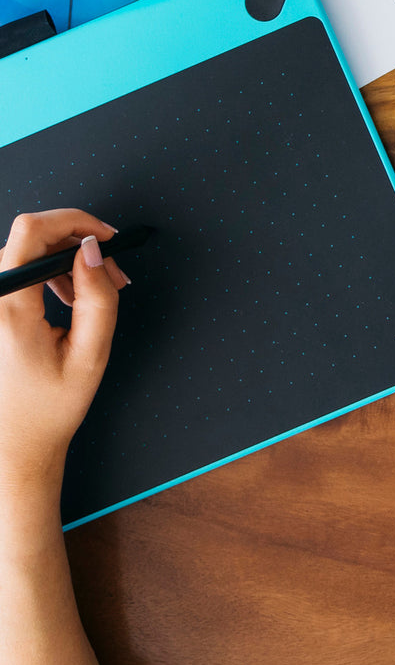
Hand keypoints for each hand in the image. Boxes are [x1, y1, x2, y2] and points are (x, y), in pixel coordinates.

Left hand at [0, 210, 126, 498]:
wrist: (12, 444)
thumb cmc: (50, 407)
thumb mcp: (91, 354)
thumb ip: (98, 298)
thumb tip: (95, 249)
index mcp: (10, 310)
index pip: (32, 231)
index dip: (75, 220)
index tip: (107, 238)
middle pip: (30, 237)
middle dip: (79, 244)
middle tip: (114, 274)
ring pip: (25, 252)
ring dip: (66, 260)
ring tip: (97, 291)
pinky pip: (17, 271)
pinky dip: (49, 273)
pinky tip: (70, 297)